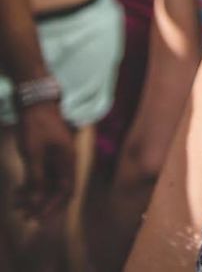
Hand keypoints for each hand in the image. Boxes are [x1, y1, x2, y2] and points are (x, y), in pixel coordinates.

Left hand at [14, 100, 75, 219]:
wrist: (34, 100)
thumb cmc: (36, 124)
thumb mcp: (33, 153)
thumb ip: (36, 178)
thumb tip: (36, 202)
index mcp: (67, 160)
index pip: (66, 191)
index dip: (53, 207)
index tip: (37, 218)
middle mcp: (65, 160)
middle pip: (58, 190)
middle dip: (42, 204)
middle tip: (25, 216)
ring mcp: (56, 157)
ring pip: (48, 184)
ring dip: (34, 196)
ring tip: (16, 204)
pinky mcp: (48, 154)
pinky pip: (42, 175)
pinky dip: (32, 184)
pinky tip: (18, 190)